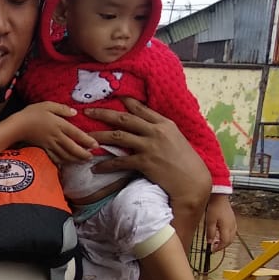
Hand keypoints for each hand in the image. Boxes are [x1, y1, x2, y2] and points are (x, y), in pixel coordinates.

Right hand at [9, 101, 96, 164]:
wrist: (17, 126)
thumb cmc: (32, 113)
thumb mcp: (48, 105)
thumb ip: (62, 109)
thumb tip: (75, 113)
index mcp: (59, 124)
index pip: (76, 134)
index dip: (87, 140)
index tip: (96, 145)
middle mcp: (56, 136)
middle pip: (72, 148)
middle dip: (83, 154)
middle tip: (91, 157)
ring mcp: (50, 144)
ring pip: (65, 154)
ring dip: (75, 159)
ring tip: (82, 161)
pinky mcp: (44, 149)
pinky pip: (55, 157)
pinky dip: (62, 161)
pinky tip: (66, 163)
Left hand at [86, 97, 209, 223]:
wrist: (193, 182)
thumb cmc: (186, 163)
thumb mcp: (176, 140)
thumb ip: (161, 132)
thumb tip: (148, 128)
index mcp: (165, 124)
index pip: (141, 108)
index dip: (125, 101)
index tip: (112, 97)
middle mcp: (156, 131)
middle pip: (124, 118)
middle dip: (103, 113)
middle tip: (87, 111)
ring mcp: (150, 146)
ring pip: (118, 136)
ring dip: (99, 136)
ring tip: (85, 139)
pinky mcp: (145, 162)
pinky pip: (119, 161)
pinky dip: (106, 165)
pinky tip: (96, 167)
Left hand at [205, 193, 237, 251]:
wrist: (220, 197)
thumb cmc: (214, 208)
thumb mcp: (209, 221)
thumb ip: (210, 233)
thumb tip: (210, 242)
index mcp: (226, 228)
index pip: (224, 242)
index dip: (219, 248)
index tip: (212, 250)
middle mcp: (232, 226)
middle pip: (229, 240)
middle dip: (222, 246)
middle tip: (214, 248)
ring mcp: (234, 223)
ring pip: (232, 236)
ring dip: (225, 241)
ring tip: (217, 242)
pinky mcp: (233, 220)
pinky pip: (232, 231)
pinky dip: (227, 236)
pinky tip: (221, 234)